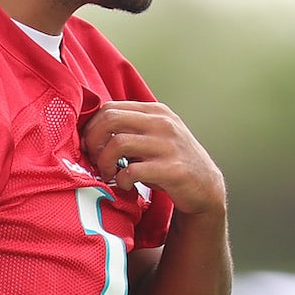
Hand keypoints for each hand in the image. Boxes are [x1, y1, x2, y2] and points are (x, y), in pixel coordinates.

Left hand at [80, 101, 225, 215]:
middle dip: (93, 142)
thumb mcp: (154, 136)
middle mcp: (163, 123)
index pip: (110, 108)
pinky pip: (133, 170)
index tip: (89, 146)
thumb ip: (130, 129)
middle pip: (110, 119)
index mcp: (155, 111)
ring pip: (118, 143)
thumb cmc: (171, 161)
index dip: (92, 127)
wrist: (205, 186)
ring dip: (104, 162)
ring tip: (108, 173)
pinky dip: (122, 180)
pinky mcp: (172, 169)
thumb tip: (91, 133)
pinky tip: (126, 184)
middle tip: (94, 160)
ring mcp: (168, 145)